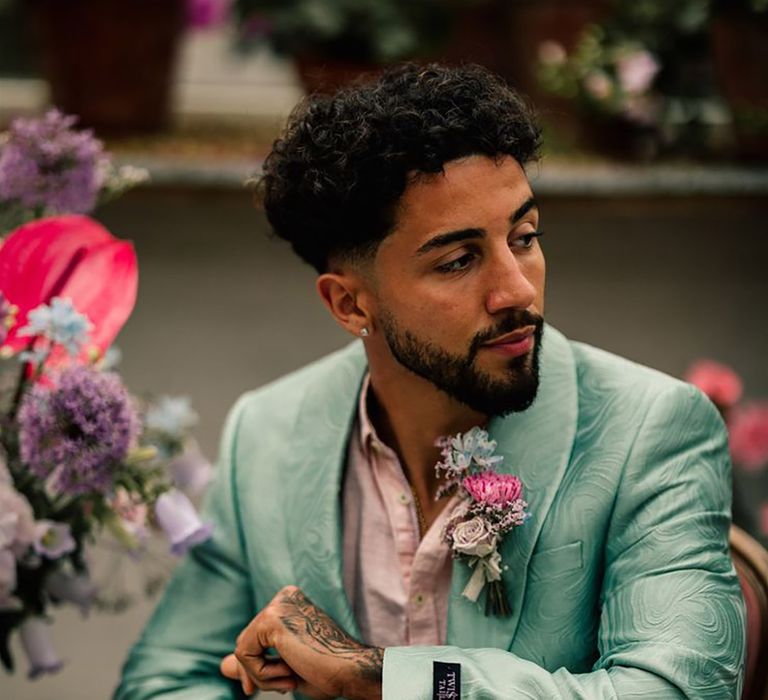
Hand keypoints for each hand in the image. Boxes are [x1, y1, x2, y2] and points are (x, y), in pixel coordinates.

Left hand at [220, 585, 382, 699]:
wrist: (350, 671)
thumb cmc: (327, 671)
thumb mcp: (284, 668)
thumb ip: (254, 663)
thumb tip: (222, 666)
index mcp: (291, 602)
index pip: (256, 636)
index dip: (260, 666)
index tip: (282, 684)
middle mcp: (284, 596)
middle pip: (246, 640)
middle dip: (258, 671)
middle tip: (288, 685)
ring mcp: (277, 604)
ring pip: (243, 649)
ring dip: (263, 675)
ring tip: (293, 678)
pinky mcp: (271, 618)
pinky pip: (244, 654)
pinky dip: (261, 673)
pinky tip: (290, 672)